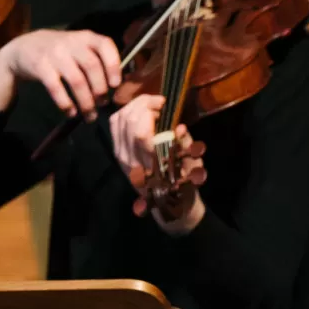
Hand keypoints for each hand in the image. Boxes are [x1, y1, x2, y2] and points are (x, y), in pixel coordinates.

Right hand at [0, 29, 121, 118]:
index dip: (114, 65)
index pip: (105, 45)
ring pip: (77, 81)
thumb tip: (121, 86)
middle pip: (92, 67)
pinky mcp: (40, 66)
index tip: (116, 84)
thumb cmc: (61, 53)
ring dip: (86, 102)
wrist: (23, 48)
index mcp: (86, 37)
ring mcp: (54, 53)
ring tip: (90, 115)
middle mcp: (71, 42)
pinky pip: (56, 88)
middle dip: (100, 90)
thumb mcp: (79, 48)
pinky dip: (66, 103)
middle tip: (102, 104)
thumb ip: (98, 60)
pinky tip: (70, 112)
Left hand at [110, 94, 206, 234]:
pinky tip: (140, 111)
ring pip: (118, 119)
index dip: (150, 111)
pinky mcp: (116, 150)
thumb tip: (181, 128)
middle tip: (160, 102)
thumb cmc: (184, 185)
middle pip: (127, 120)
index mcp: (148, 164)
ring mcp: (120, 154)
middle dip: (143, 103)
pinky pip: (114, 124)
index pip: (139, 132)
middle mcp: (129, 159)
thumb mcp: (193, 168)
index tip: (166, 104)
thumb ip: (186, 147)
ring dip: (134, 106)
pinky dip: (126, 111)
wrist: (168, 205)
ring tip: (151, 104)